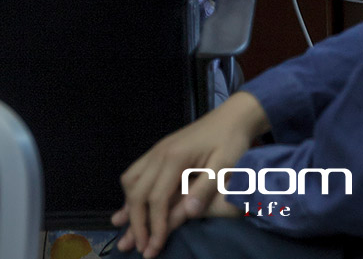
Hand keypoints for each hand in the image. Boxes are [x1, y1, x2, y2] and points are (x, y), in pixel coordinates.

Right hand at [112, 91, 267, 257]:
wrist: (232, 116)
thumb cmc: (231, 142)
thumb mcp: (225, 166)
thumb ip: (205, 189)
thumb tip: (187, 214)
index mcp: (176, 157)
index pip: (157, 199)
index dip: (155, 226)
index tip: (154, 249)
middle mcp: (160, 152)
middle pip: (137, 192)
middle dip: (137, 223)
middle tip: (141, 248)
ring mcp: (157, 149)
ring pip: (130, 181)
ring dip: (130, 206)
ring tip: (135, 230)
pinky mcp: (159, 150)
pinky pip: (135, 172)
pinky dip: (132, 192)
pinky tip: (132, 207)